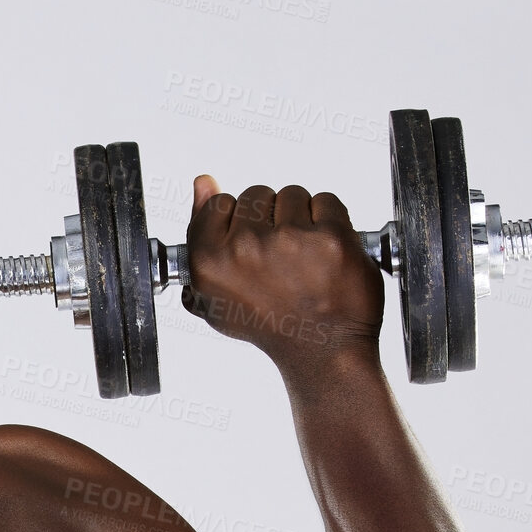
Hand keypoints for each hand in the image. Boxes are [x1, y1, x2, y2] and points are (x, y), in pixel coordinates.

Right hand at [181, 176, 384, 372]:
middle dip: (271, 218)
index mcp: (210, 261)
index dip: (238, 221)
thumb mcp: (215, 293)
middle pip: (257, 195)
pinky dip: (331, 221)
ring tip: (304, 255)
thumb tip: (203, 183)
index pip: (219, 203)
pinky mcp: (331, 236)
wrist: (321, 348)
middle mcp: (245, 247)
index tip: (252, 244)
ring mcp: (289, 239)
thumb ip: (200, 233)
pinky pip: (327, 201)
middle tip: (281, 255)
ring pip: (292, 195)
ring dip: (301, 218)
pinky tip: (325, 251)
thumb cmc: (268, 323)